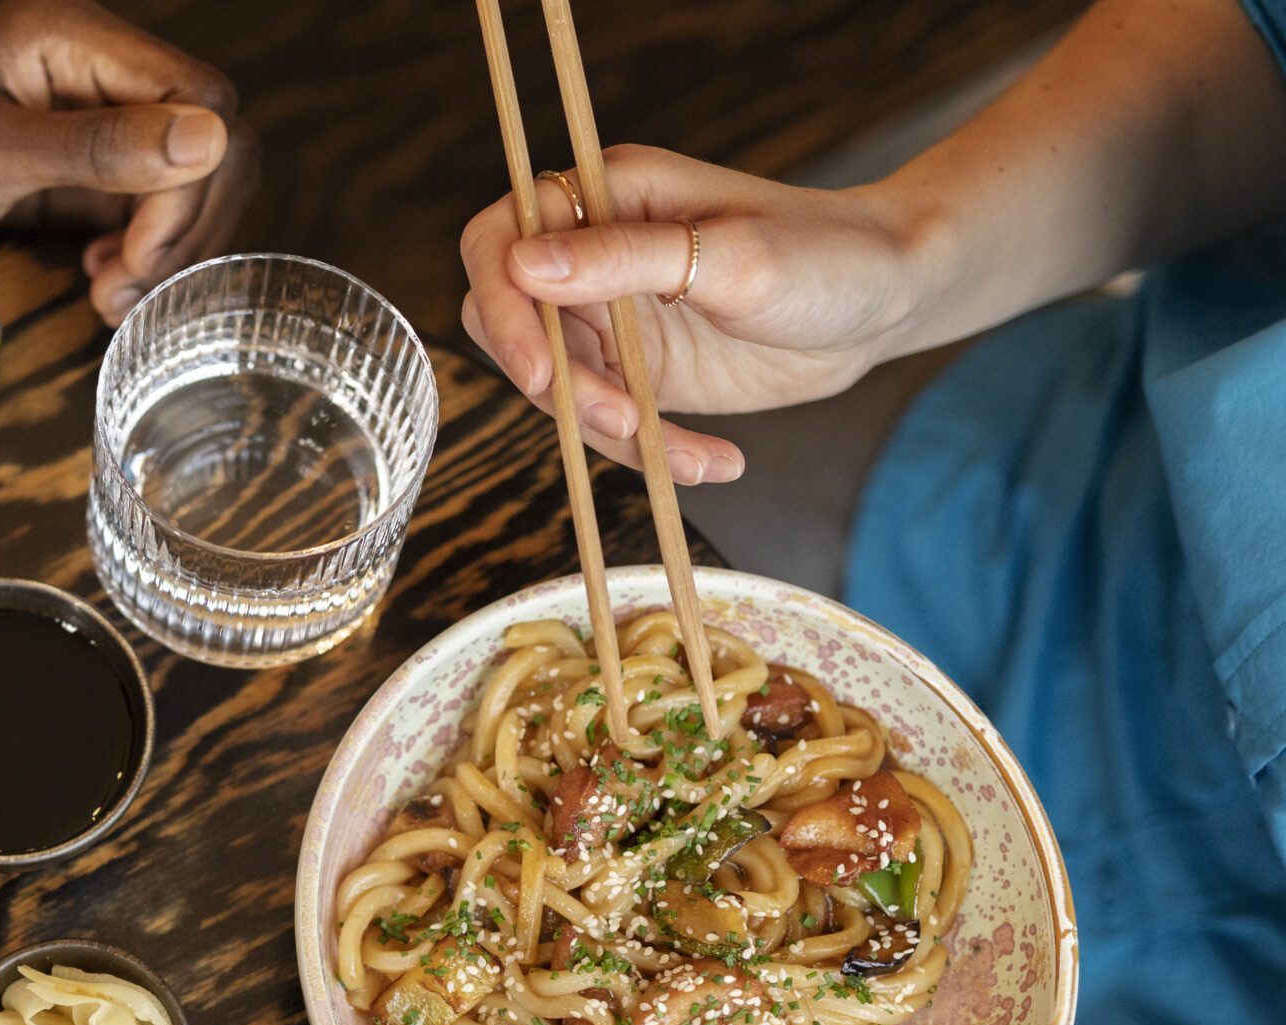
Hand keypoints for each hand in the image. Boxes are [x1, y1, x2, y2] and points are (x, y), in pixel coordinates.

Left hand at [0, 0, 258, 324]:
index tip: (141, 256)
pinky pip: (147, 209)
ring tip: (111, 296)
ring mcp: (93, 119)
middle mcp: (96, 69)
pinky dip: (139, 254)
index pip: (200, 98)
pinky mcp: (82, 169)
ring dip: (166, 249)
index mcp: (74, 37)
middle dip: (183, 226)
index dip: (191, 185)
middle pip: (211, 141)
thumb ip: (97, 147)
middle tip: (127, 290)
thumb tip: (211, 139)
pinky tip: (101, 281)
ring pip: (188, 182)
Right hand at [458, 146, 933, 483]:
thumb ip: (627, 260)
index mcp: (606, 197)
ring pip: (556, 388)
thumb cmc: (827, 255)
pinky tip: (711, 463)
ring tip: (684, 454)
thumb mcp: (731, 258)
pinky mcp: (638, 371)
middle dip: (555, 385)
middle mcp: (595, 254)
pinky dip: (650, 454)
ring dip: (607, 432)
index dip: (499, 305)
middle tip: (621, 419)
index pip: (499, 241)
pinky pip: (608, 423)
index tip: (539, 369)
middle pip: (513, 324)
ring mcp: (613, 317)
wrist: (889, 300)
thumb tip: (523, 264)